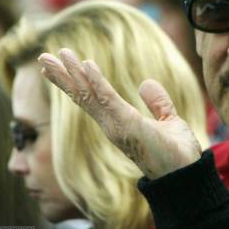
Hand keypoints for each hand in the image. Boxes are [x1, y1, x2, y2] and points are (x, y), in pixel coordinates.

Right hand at [38, 48, 201, 178]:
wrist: (186, 172)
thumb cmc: (177, 153)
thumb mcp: (169, 121)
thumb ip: (158, 103)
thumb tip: (146, 83)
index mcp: (120, 122)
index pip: (92, 98)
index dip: (76, 80)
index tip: (62, 64)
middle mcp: (112, 124)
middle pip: (81, 96)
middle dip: (62, 76)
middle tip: (43, 57)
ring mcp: (117, 125)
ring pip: (87, 95)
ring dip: (71, 74)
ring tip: (53, 55)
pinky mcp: (127, 124)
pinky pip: (108, 99)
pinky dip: (96, 82)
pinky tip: (87, 64)